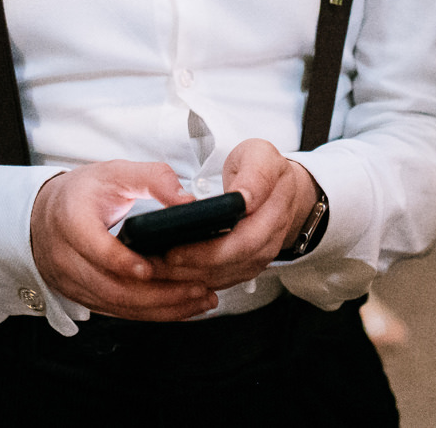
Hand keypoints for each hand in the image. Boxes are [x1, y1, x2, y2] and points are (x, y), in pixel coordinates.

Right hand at [29, 162, 217, 321]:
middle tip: (198, 289)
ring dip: (161, 308)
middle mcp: (68, 258)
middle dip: (159, 293)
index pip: (95, 248)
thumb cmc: (82, 193)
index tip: (150, 269)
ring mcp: (74, 283)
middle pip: (112, 287)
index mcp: (72, 221)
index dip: (122, 261)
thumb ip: (153, 179)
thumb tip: (187, 200)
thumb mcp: (115, 172)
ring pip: (118, 305)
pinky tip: (179, 307)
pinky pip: (118, 312)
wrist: (44, 215)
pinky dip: (151, 313)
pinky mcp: (84, 298)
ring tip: (199, 299)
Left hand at [148, 140, 318, 293]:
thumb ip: (255, 174)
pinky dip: (198, 280)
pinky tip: (174, 276)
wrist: (277, 185)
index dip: (209, 251)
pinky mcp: (249, 264)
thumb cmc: (259, 167)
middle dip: (193, 266)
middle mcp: (271, 238)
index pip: (244, 241)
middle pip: (233, 263)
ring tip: (158, 270)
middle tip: (158, 263)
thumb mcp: (258, 155)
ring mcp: (262, 255)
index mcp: (274, 208)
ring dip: (192, 277)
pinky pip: (224, 279)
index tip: (175, 250)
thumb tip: (242, 199)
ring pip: (227, 275)